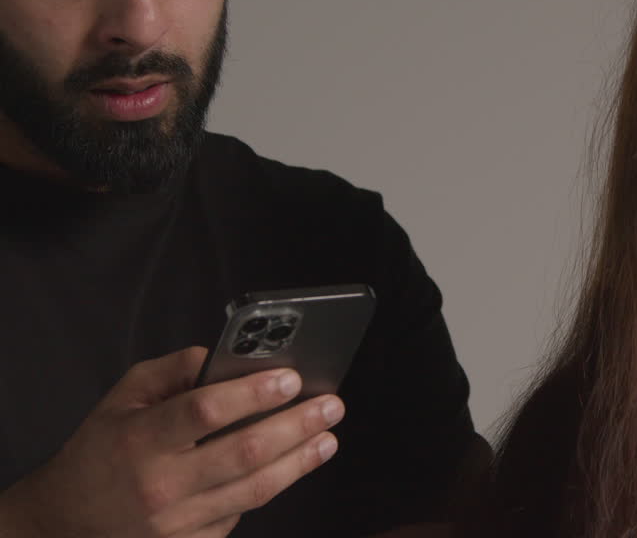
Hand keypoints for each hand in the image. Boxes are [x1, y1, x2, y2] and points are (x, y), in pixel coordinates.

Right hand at [0, 347, 343, 537]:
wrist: (64, 523)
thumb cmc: (100, 451)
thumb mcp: (123, 398)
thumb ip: (175, 370)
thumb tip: (228, 355)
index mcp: (140, 439)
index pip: (205, 411)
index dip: (253, 393)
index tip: (292, 377)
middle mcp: (160, 484)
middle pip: (244, 452)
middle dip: (296, 425)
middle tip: (331, 405)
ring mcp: (176, 523)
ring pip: (254, 490)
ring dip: (300, 461)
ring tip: (328, 437)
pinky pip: (240, 514)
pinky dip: (269, 487)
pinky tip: (292, 466)